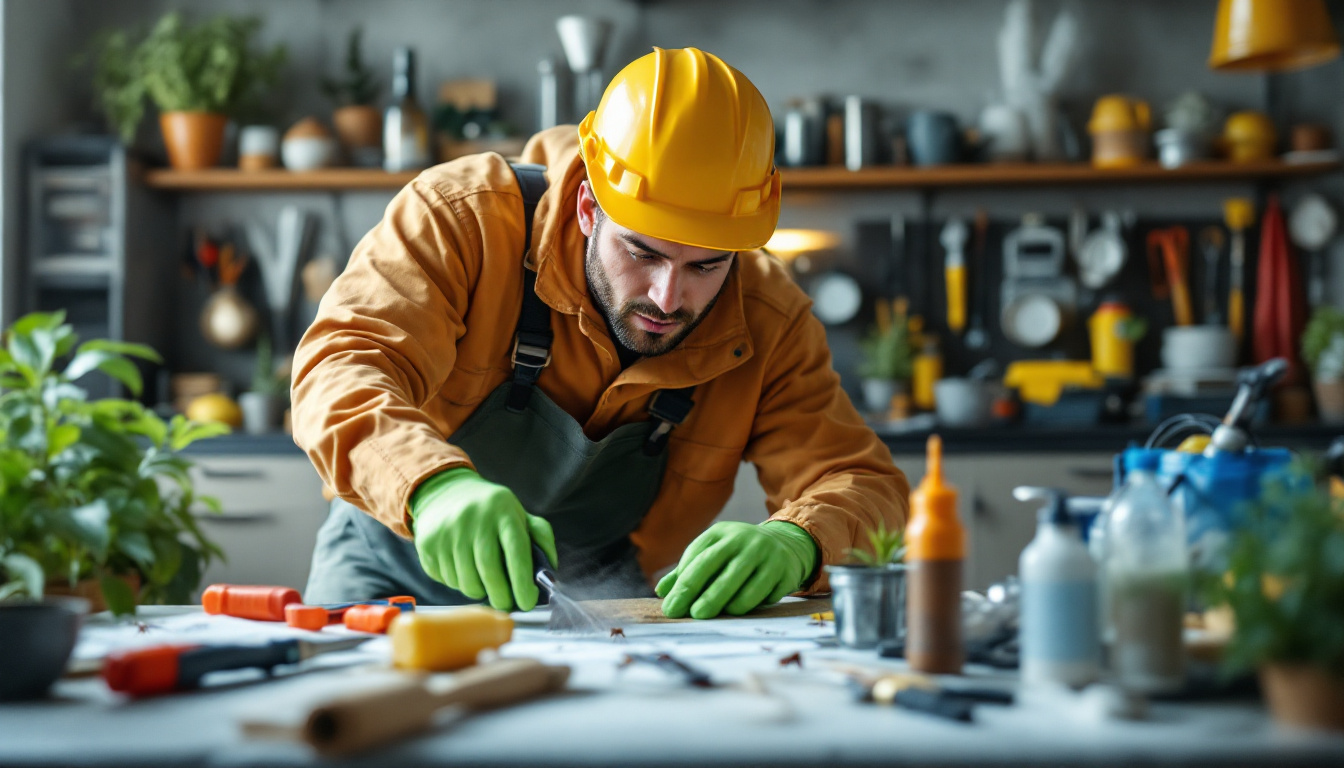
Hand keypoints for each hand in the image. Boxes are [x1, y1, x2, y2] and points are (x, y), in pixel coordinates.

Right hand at [409, 467, 557, 611]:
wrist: (445, 493)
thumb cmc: (491, 511)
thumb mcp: (519, 514)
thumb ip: (540, 539)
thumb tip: (549, 575)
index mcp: (502, 511)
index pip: (516, 552)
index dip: (523, 583)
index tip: (528, 602)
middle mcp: (474, 519)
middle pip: (489, 571)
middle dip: (501, 596)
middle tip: (507, 603)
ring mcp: (448, 531)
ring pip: (466, 581)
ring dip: (480, 592)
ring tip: (486, 585)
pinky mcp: (428, 544)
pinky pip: (447, 579)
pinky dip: (460, 584)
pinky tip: (464, 571)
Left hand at [656, 521, 816, 619]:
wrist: (784, 544)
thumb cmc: (738, 554)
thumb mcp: (714, 553)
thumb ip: (688, 571)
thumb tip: (662, 592)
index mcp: (719, 533)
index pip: (696, 558)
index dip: (682, 585)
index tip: (671, 608)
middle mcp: (742, 539)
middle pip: (716, 569)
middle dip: (702, 596)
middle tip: (692, 615)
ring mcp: (764, 554)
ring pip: (741, 588)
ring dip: (726, 606)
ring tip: (717, 614)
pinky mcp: (782, 571)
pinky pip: (761, 597)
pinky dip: (749, 606)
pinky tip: (741, 606)